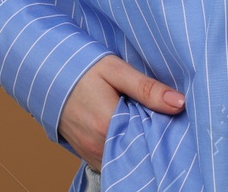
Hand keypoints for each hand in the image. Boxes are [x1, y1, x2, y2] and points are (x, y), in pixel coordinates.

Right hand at [58, 54, 186, 173]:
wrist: (47, 74)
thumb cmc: (82, 68)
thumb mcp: (116, 71)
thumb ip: (147, 88)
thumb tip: (180, 103)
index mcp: (107, 124)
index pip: (148, 139)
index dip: (164, 131)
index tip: (173, 119)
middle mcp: (98, 146)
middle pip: (137, 151)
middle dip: (151, 139)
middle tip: (159, 118)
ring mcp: (90, 154)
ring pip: (125, 158)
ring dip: (137, 145)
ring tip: (144, 123)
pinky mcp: (86, 155)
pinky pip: (112, 160)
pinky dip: (123, 150)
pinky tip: (129, 132)